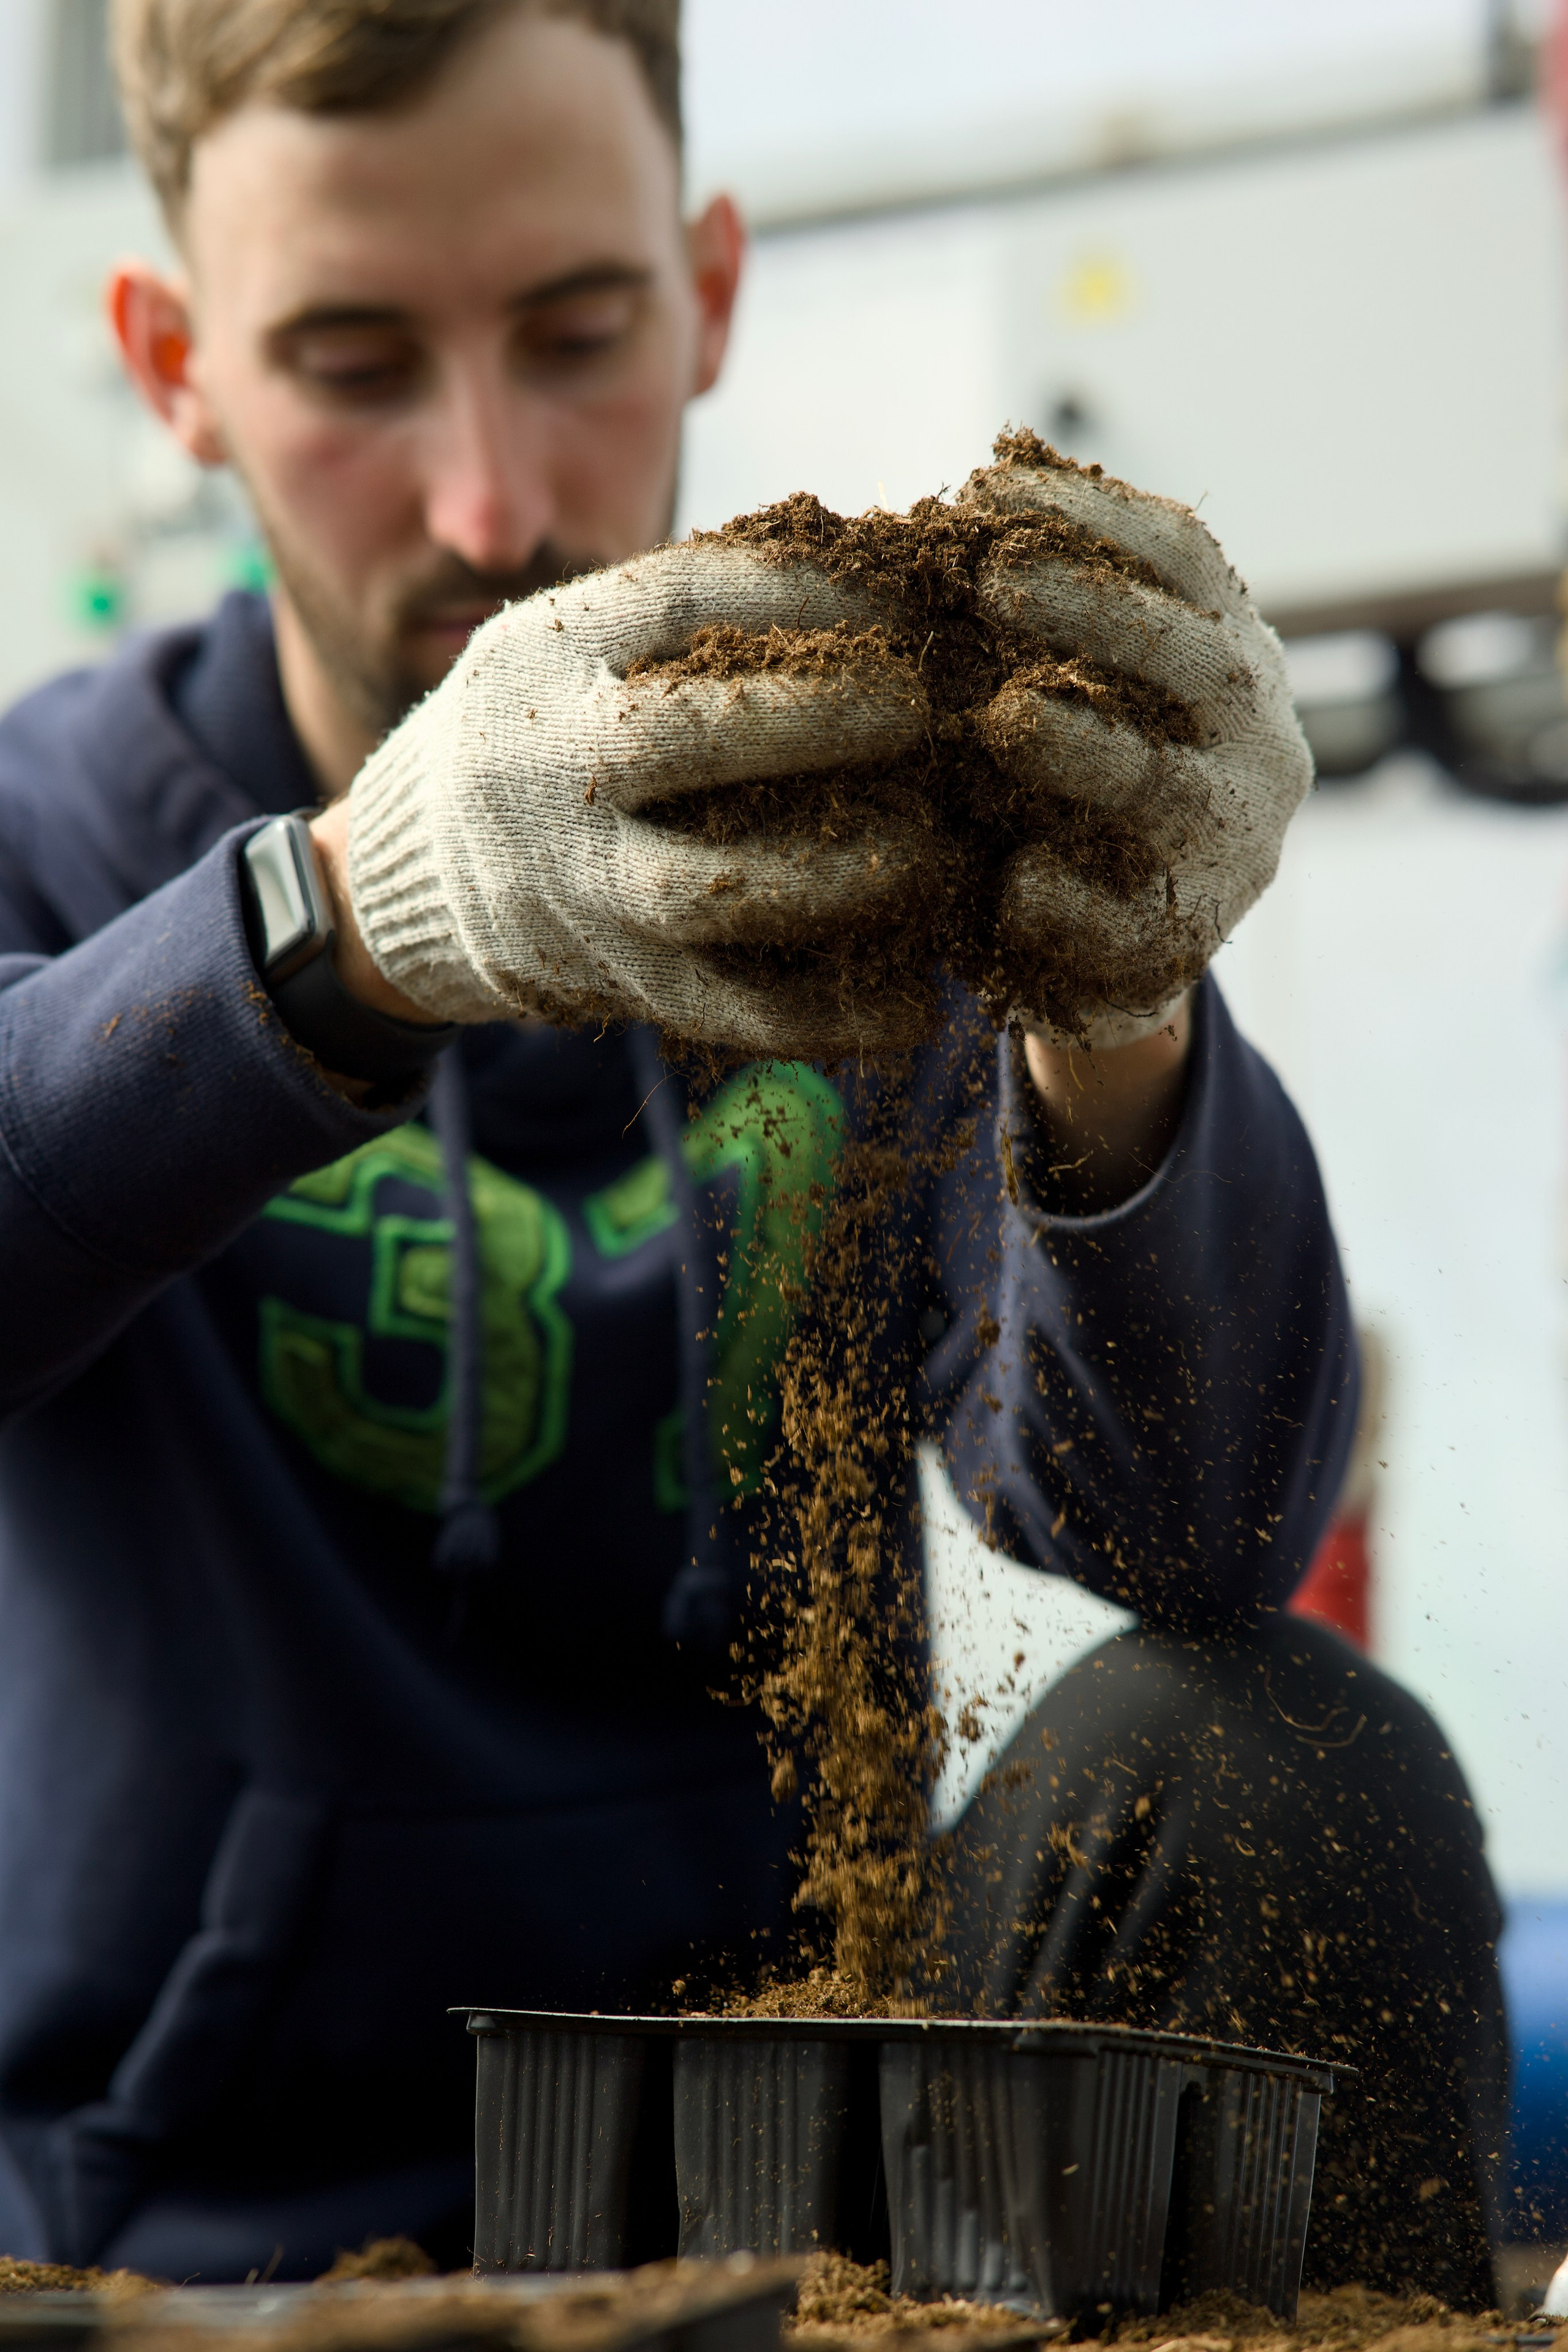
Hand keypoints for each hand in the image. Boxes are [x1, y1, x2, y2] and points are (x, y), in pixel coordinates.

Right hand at [344, 544, 936, 1057]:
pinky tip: (915, 1005)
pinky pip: (730, 1011)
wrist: (422, 863)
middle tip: (921, 709)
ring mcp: (577, 886)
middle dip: (821, 717)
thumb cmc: (563, 725)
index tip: (907, 591)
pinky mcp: (613, 982)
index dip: (807, 590)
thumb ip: (705, 615)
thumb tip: (897, 570)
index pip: (684, 596)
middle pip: (687, 736)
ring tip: (934, 851)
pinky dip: (830, 1015)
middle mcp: (548, 767)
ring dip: (839, 874)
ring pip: (711, 889)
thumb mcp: (590, 641)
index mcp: (549, 652)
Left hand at [962, 440, 1311, 1046]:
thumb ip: (1044, 610)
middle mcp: (1258, 749)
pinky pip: (1125, 922)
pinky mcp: (1180, 950)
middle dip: (1093, 611)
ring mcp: (1233, 853)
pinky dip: (1063, 898)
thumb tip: (980, 478)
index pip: (1183, 560)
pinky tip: (1008, 885)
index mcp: (1234, 661)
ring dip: (1082, 747)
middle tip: (993, 579)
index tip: (987, 485)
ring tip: (1003, 720)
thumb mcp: (1072, 682)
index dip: (1090, 514)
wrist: (1105, 958)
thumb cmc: (1071, 785)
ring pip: (1166, 789)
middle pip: (1192, 663)